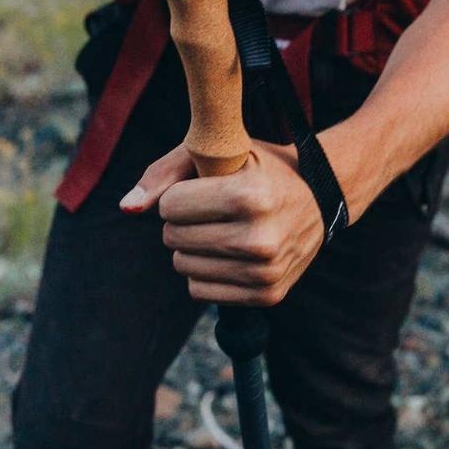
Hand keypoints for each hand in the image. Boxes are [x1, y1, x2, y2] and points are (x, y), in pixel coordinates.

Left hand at [119, 141, 324, 305]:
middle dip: (182, 221)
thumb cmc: (257, 168)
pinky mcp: (267, 296)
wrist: (322, 196)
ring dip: (191, 247)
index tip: (201, 187)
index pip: (170, 206)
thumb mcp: (217, 153)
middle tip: (212, 209)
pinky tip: (229, 252)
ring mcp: (265, 272)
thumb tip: (127, 209)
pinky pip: (199, 290)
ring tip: (222, 229)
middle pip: (172, 238)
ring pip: (182, 266)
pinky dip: (205, 271)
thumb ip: (164, 173)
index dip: (178, 195)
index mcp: (250, 196)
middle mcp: (260, 239)